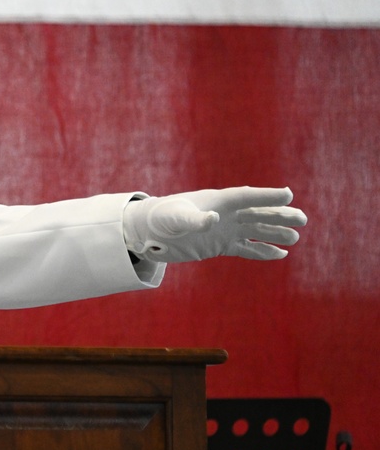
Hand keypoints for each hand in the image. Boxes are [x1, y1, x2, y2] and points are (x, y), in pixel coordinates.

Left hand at [122, 186, 306, 262]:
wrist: (148, 233)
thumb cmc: (160, 218)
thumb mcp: (175, 218)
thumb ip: (194, 219)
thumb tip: (213, 219)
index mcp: (216, 201)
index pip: (247, 197)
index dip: (267, 196)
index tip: (288, 195)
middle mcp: (223, 214)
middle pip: (257, 213)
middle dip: (279, 215)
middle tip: (302, 219)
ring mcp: (223, 230)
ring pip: (256, 231)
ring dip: (275, 234)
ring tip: (295, 238)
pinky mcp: (218, 245)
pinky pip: (246, 248)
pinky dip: (262, 252)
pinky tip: (280, 254)